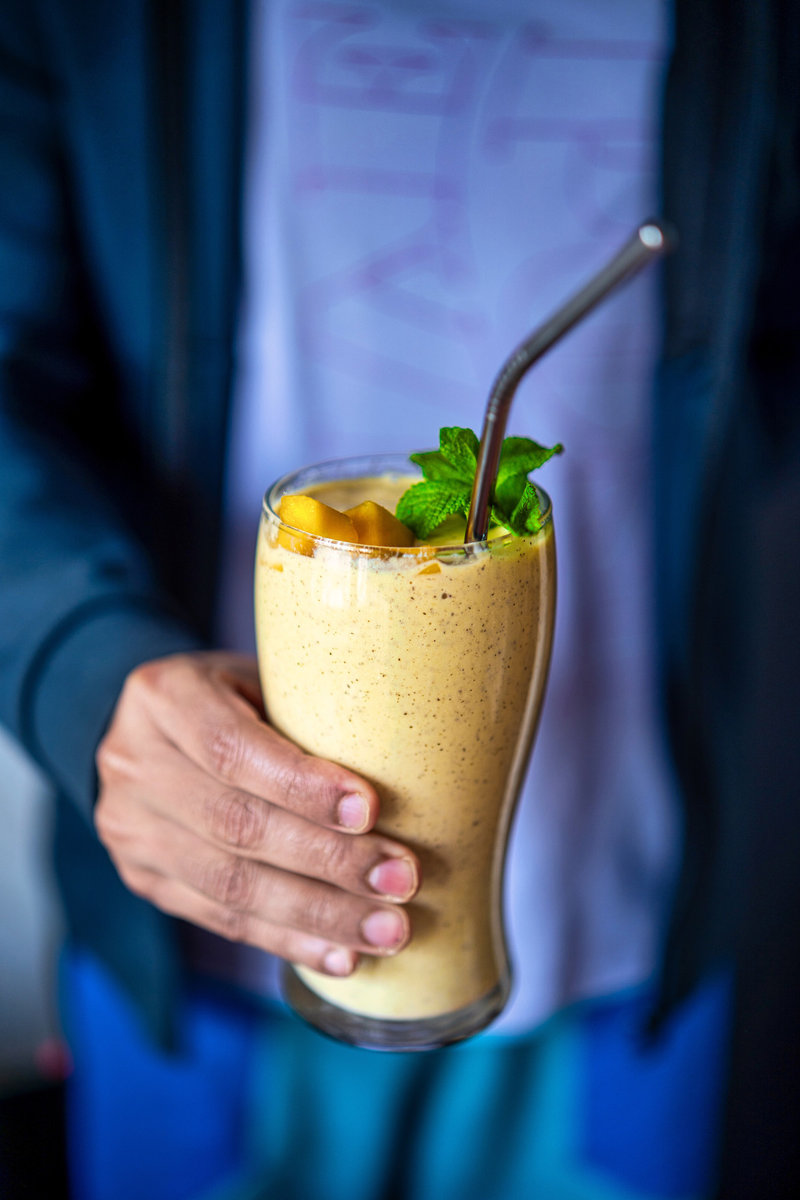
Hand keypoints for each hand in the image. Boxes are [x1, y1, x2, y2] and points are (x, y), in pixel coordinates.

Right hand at [94, 651, 418, 976]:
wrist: (157, 725)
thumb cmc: (242, 695)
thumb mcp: (266, 676)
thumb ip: (312, 714)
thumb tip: (413, 765)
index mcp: (164, 695)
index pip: (231, 750)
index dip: (302, 786)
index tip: (372, 810)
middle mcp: (132, 762)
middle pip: (235, 826)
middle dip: (328, 862)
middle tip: (402, 880)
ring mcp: (130, 828)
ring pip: (229, 885)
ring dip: (319, 916)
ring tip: (387, 930)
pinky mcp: (144, 879)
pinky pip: (220, 920)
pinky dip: (288, 941)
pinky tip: (341, 957)